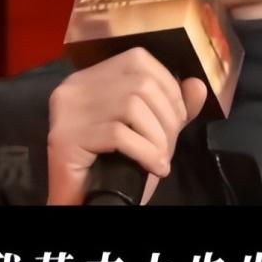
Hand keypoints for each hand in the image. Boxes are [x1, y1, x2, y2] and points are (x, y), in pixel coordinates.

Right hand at [46, 47, 206, 204]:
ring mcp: (67, 110)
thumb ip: (172, 106)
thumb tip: (197, 85)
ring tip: (160, 159)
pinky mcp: (64, 137)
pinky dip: (145, 152)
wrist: (85, 202)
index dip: (167, 86)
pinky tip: (152, 167)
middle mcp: (75, 86)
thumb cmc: (115, 166)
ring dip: (158, 137)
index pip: (137, 59)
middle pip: (140, 83)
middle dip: (167, 118)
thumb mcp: (150, 130)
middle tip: (167, 148)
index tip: (176, 119)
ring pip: (132, 106)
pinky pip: (119, 134)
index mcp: (91, 76)